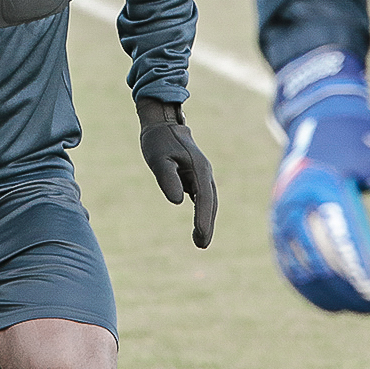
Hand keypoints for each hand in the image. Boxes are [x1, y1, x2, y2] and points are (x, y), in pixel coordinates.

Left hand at [137, 98, 216, 247]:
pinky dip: (202, 212)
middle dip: (207, 224)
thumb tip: (178, 201)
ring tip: (200, 241)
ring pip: (209, 201)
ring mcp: (202, 174)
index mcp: (199, 168)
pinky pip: (203, 198)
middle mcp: (205, 172)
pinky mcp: (196, 176)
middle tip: (201, 244)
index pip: (204, 198)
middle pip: (210, 203)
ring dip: (206, 220)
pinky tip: (197, 225)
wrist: (162, 124)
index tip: (201, 234)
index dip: (203, 218)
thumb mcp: (159, 159)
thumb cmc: (158, 141)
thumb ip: (168, 178)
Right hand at [269, 48, 369, 312]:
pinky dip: (309, 288)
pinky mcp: (277, 222)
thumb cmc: (360, 142)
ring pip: (301, 269)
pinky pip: (288, 264)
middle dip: (353, 292)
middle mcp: (296, 201)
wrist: (317, 120)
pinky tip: (335, 302)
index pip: (346, 242)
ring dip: (331, 295)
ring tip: (364, 307)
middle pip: (322, 262)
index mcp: (323, 184)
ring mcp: (281, 213)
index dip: (368, 275)